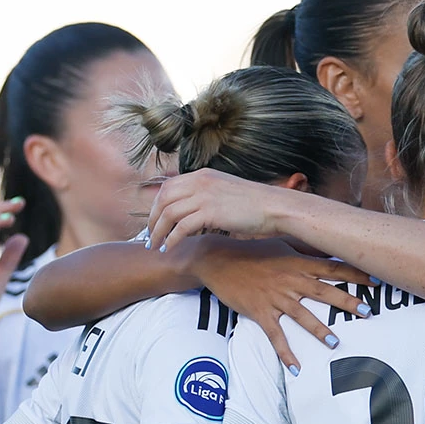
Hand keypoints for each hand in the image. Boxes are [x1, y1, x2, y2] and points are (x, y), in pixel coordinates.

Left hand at [147, 169, 294, 249]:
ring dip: (158, 232)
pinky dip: (172, 239)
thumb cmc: (256, 204)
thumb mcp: (226, 191)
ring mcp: (204, 196)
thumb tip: (195, 211)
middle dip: (152, 220)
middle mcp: (199, 182)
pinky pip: (181, 227)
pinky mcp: (210, 212)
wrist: (275, 207)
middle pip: (163, 200)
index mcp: (202, 176)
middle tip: (149, 237)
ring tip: (156, 246)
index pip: (167, 187)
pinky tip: (171, 248)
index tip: (154, 221)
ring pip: (168, 214)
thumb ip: (208, 196)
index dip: (156, 206)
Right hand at [172, 235, 364, 371]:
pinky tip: (296, 368)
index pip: (333, 268)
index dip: (356, 274)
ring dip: (320, 330)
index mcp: (297, 262)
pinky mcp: (260, 311)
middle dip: (348, 302)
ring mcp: (275, 297)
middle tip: (369, 312)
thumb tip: (328, 249)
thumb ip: (304, 250)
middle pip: (325, 292)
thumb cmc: (251, 251)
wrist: (216, 259)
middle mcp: (290, 279)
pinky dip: (286, 353)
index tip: (377, 280)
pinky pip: (275, 335)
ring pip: (302, 315)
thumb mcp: (281, 245)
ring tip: (336, 344)